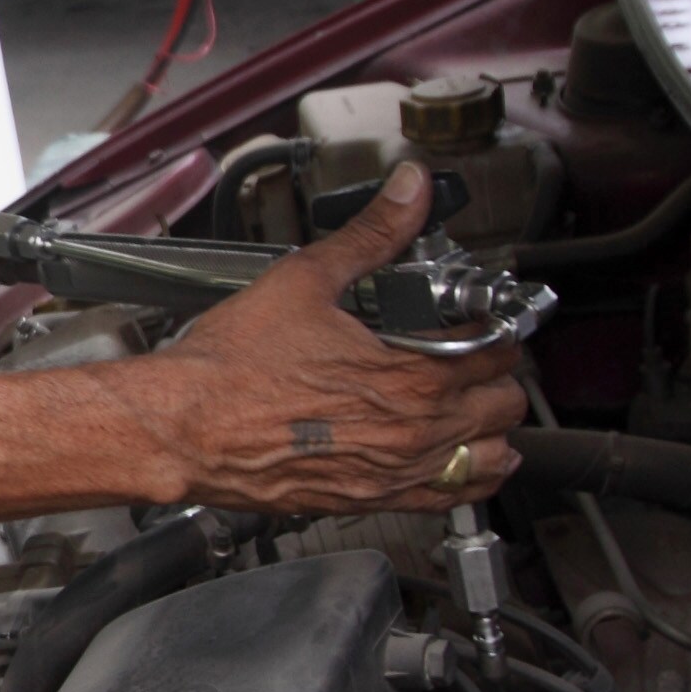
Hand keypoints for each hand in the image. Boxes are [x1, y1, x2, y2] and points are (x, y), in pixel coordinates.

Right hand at [145, 160, 524, 512]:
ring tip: (472, 405)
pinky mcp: (370, 501)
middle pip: (505, 407)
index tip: (483, 322)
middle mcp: (413, 432)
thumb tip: (407, 190)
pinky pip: (450, 500)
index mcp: (409, 376)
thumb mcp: (306, 280)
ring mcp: (395, 473)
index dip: (497, 330)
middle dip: (499, 377)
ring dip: (491, 429)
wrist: (185, 429)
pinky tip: (460, 458)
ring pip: (489, 459)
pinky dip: (469, 478)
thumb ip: (371, 234)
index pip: (498, 354)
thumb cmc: (231, 367)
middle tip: (476, 357)